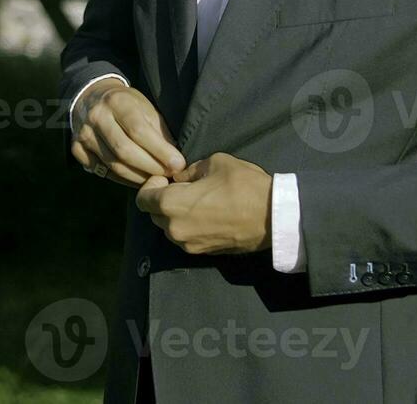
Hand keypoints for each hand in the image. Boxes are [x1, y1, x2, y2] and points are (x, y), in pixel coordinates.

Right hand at [70, 79, 185, 185]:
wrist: (92, 96)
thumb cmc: (127, 104)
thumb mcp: (146, 108)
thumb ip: (159, 131)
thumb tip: (175, 161)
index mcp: (117, 101)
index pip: (139, 130)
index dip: (160, 150)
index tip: (177, 164)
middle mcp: (97, 116)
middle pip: (124, 150)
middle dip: (150, 167)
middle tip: (168, 176)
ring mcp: (84, 133)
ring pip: (112, 164)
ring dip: (137, 176)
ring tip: (155, 180)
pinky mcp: (76, 148)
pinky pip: (100, 170)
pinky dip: (120, 179)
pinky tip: (135, 179)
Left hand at [135, 152, 271, 255]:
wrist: (273, 217)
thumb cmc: (244, 186)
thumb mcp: (214, 163)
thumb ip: (188, 171)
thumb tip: (179, 178)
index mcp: (171, 204)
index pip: (142, 199)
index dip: (151, 185)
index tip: (167, 178)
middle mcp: (174, 229)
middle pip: (153, 215)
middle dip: (162, 200)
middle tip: (182, 189)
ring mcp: (188, 244)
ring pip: (168, 228)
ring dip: (175, 215)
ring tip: (197, 203)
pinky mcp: (203, 253)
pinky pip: (185, 238)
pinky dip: (188, 227)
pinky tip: (207, 215)